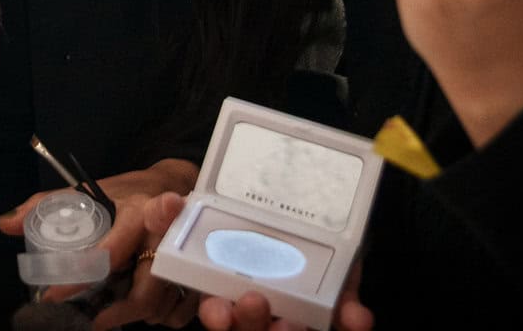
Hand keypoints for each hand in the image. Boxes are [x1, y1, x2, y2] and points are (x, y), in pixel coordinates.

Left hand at [0, 159, 198, 328]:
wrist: (171, 186)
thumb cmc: (123, 193)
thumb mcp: (86, 191)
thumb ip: (45, 205)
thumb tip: (3, 224)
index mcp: (136, 213)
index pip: (110, 252)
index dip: (81, 276)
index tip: (53, 295)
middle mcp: (164, 237)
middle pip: (145, 291)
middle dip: (117, 313)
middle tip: (89, 321)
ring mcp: (184, 258)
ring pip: (162, 305)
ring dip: (136, 317)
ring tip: (110, 314)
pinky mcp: (195, 277)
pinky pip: (178, 313)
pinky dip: (160, 317)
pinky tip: (140, 310)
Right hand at [143, 191, 373, 330]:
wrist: (302, 207)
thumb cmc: (241, 219)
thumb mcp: (199, 212)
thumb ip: (172, 215)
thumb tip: (165, 204)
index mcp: (228, 292)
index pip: (221, 315)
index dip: (219, 317)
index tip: (217, 308)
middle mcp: (264, 307)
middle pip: (254, 329)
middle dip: (251, 324)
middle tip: (254, 303)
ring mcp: (301, 309)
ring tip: (295, 322)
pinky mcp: (338, 305)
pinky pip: (345, 318)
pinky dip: (352, 319)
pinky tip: (358, 316)